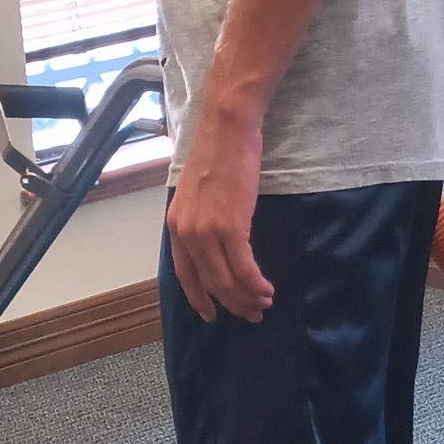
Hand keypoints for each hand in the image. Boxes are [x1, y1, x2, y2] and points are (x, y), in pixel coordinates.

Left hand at [166, 94, 274, 323]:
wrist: (226, 128)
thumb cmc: (217, 154)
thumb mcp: (196, 193)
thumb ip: (199, 221)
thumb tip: (214, 244)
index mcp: (176, 227)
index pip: (185, 275)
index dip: (199, 299)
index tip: (210, 314)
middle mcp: (186, 234)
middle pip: (209, 283)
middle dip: (232, 304)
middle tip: (250, 313)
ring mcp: (206, 232)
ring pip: (227, 281)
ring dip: (247, 298)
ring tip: (263, 304)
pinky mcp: (229, 227)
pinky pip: (244, 268)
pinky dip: (256, 284)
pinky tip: (267, 289)